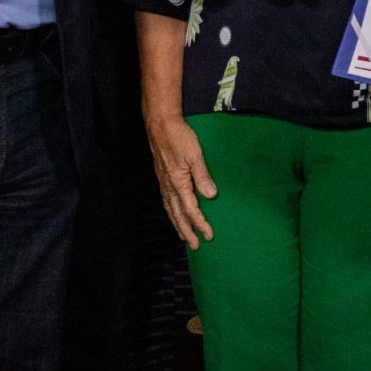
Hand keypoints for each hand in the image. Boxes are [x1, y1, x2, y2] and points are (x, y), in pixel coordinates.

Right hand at [147, 114, 215, 247]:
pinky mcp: (162, 176)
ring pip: (170, 210)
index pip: (191, 210)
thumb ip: (202, 176)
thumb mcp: (195, 155)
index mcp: (178, 183)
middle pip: (178, 215)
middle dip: (187, 231)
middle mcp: (169, 186)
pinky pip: (166, 201)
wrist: (160, 124)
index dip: (200, 224)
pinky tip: (174, 213)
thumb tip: (210, 196)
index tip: (209, 235)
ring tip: (183, 235)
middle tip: (195, 245)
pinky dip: (171, 212)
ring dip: (178, 224)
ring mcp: (163, 182)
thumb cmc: (179, 137)